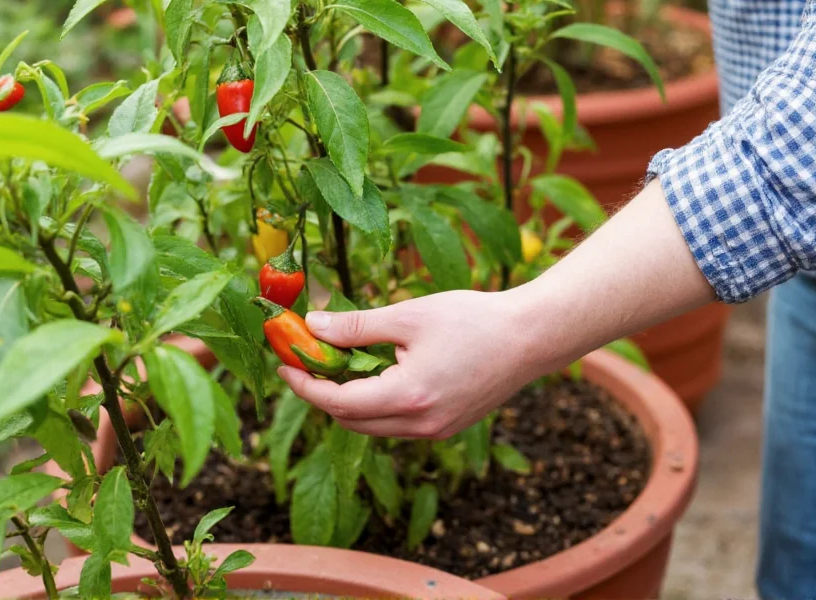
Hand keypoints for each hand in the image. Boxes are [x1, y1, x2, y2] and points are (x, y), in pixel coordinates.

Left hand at [277, 290, 542, 438]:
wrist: (532, 337)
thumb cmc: (473, 319)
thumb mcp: (409, 316)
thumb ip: (357, 326)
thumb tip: (311, 327)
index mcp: (408, 396)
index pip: (338, 403)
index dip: (305, 385)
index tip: (284, 366)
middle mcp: (420, 424)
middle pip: (351, 421)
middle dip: (321, 395)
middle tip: (304, 363)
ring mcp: (435, 430)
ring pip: (373, 426)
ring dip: (348, 401)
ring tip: (336, 366)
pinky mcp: (447, 426)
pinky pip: (396, 424)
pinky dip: (375, 404)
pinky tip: (374, 375)